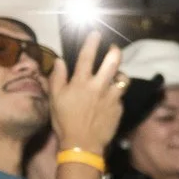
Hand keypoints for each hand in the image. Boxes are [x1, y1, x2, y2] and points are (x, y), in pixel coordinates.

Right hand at [46, 39, 124, 157]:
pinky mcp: (119, 108)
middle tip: (115, 48)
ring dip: (120, 75)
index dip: (92, 43)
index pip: (87, 57)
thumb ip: (58, 78)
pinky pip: (121, 96)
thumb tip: (60, 61)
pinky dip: (117, 95)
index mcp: (81, 82)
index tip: (96, 33)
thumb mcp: (55, 98)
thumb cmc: (64, 121)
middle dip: (115, 52)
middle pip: (113, 63)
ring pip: (122, 79)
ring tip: (116, 75)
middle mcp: (99, 86)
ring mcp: (112, 97)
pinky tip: (111, 99)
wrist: (82, 144)